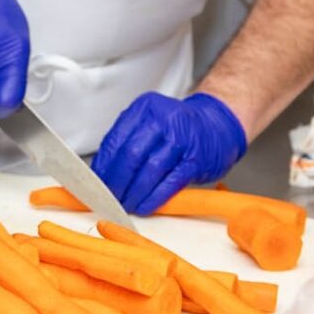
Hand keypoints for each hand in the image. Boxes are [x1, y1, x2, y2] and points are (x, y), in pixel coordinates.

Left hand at [93, 92, 247, 214]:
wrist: (218, 125)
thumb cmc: (180, 127)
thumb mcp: (151, 121)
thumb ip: (128, 140)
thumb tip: (102, 172)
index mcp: (145, 108)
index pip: (115, 139)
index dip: (103, 165)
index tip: (95, 183)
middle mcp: (163, 119)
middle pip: (130, 155)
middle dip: (116, 181)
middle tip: (109, 197)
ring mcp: (181, 139)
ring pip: (149, 170)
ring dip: (134, 192)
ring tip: (126, 204)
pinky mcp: (196, 159)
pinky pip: (170, 182)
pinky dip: (155, 197)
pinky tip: (145, 206)